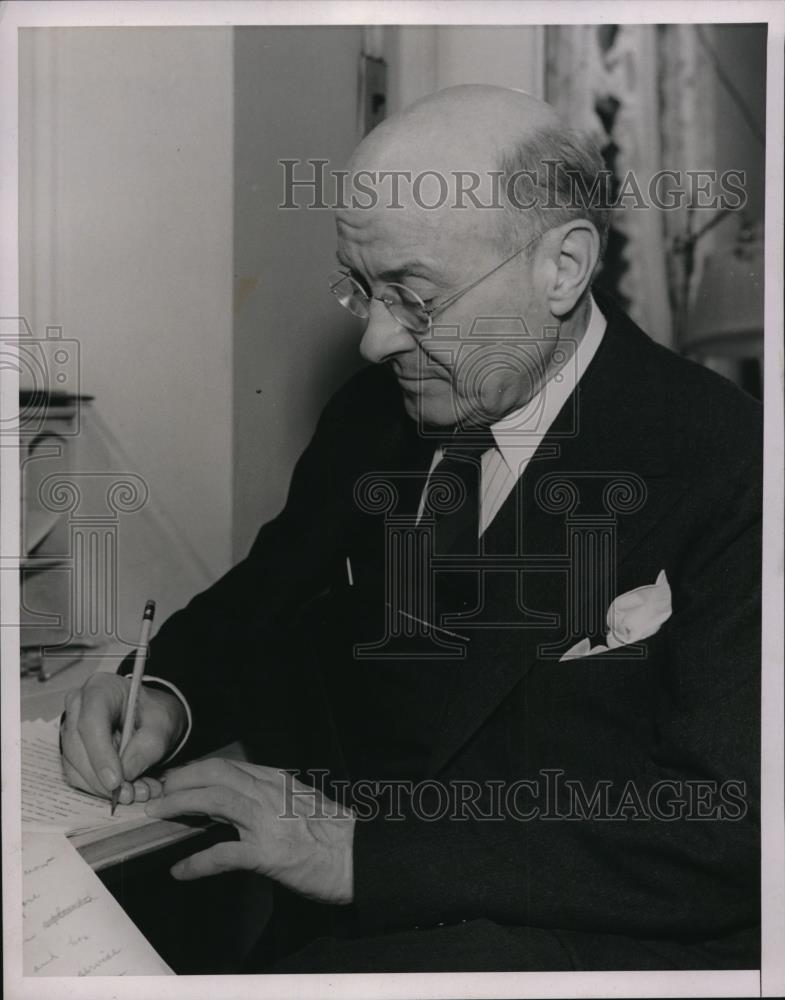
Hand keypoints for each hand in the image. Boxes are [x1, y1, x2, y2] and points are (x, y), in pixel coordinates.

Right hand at [60, 672, 186, 804]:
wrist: (150, 716)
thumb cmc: (154, 713)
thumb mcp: (163, 724)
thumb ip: (148, 746)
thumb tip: (127, 773)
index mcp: (100, 689)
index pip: (91, 722)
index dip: (101, 754)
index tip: (116, 781)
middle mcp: (79, 706)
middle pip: (78, 747)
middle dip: (103, 778)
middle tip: (131, 794)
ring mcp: (71, 729)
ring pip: (75, 766)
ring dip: (103, 787)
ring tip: (137, 793)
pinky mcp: (72, 751)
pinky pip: (78, 775)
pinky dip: (101, 788)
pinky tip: (128, 790)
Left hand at [145, 758, 354, 904]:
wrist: (361, 855)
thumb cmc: (334, 833)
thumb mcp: (300, 801)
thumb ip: (270, 797)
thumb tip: (239, 803)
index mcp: (276, 780)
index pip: (228, 765)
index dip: (195, 770)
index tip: (174, 779)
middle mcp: (270, 793)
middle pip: (216, 774)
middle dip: (181, 779)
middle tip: (156, 792)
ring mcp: (268, 821)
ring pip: (215, 800)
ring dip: (180, 804)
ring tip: (158, 814)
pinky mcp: (269, 853)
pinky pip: (224, 854)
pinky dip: (197, 861)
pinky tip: (181, 870)